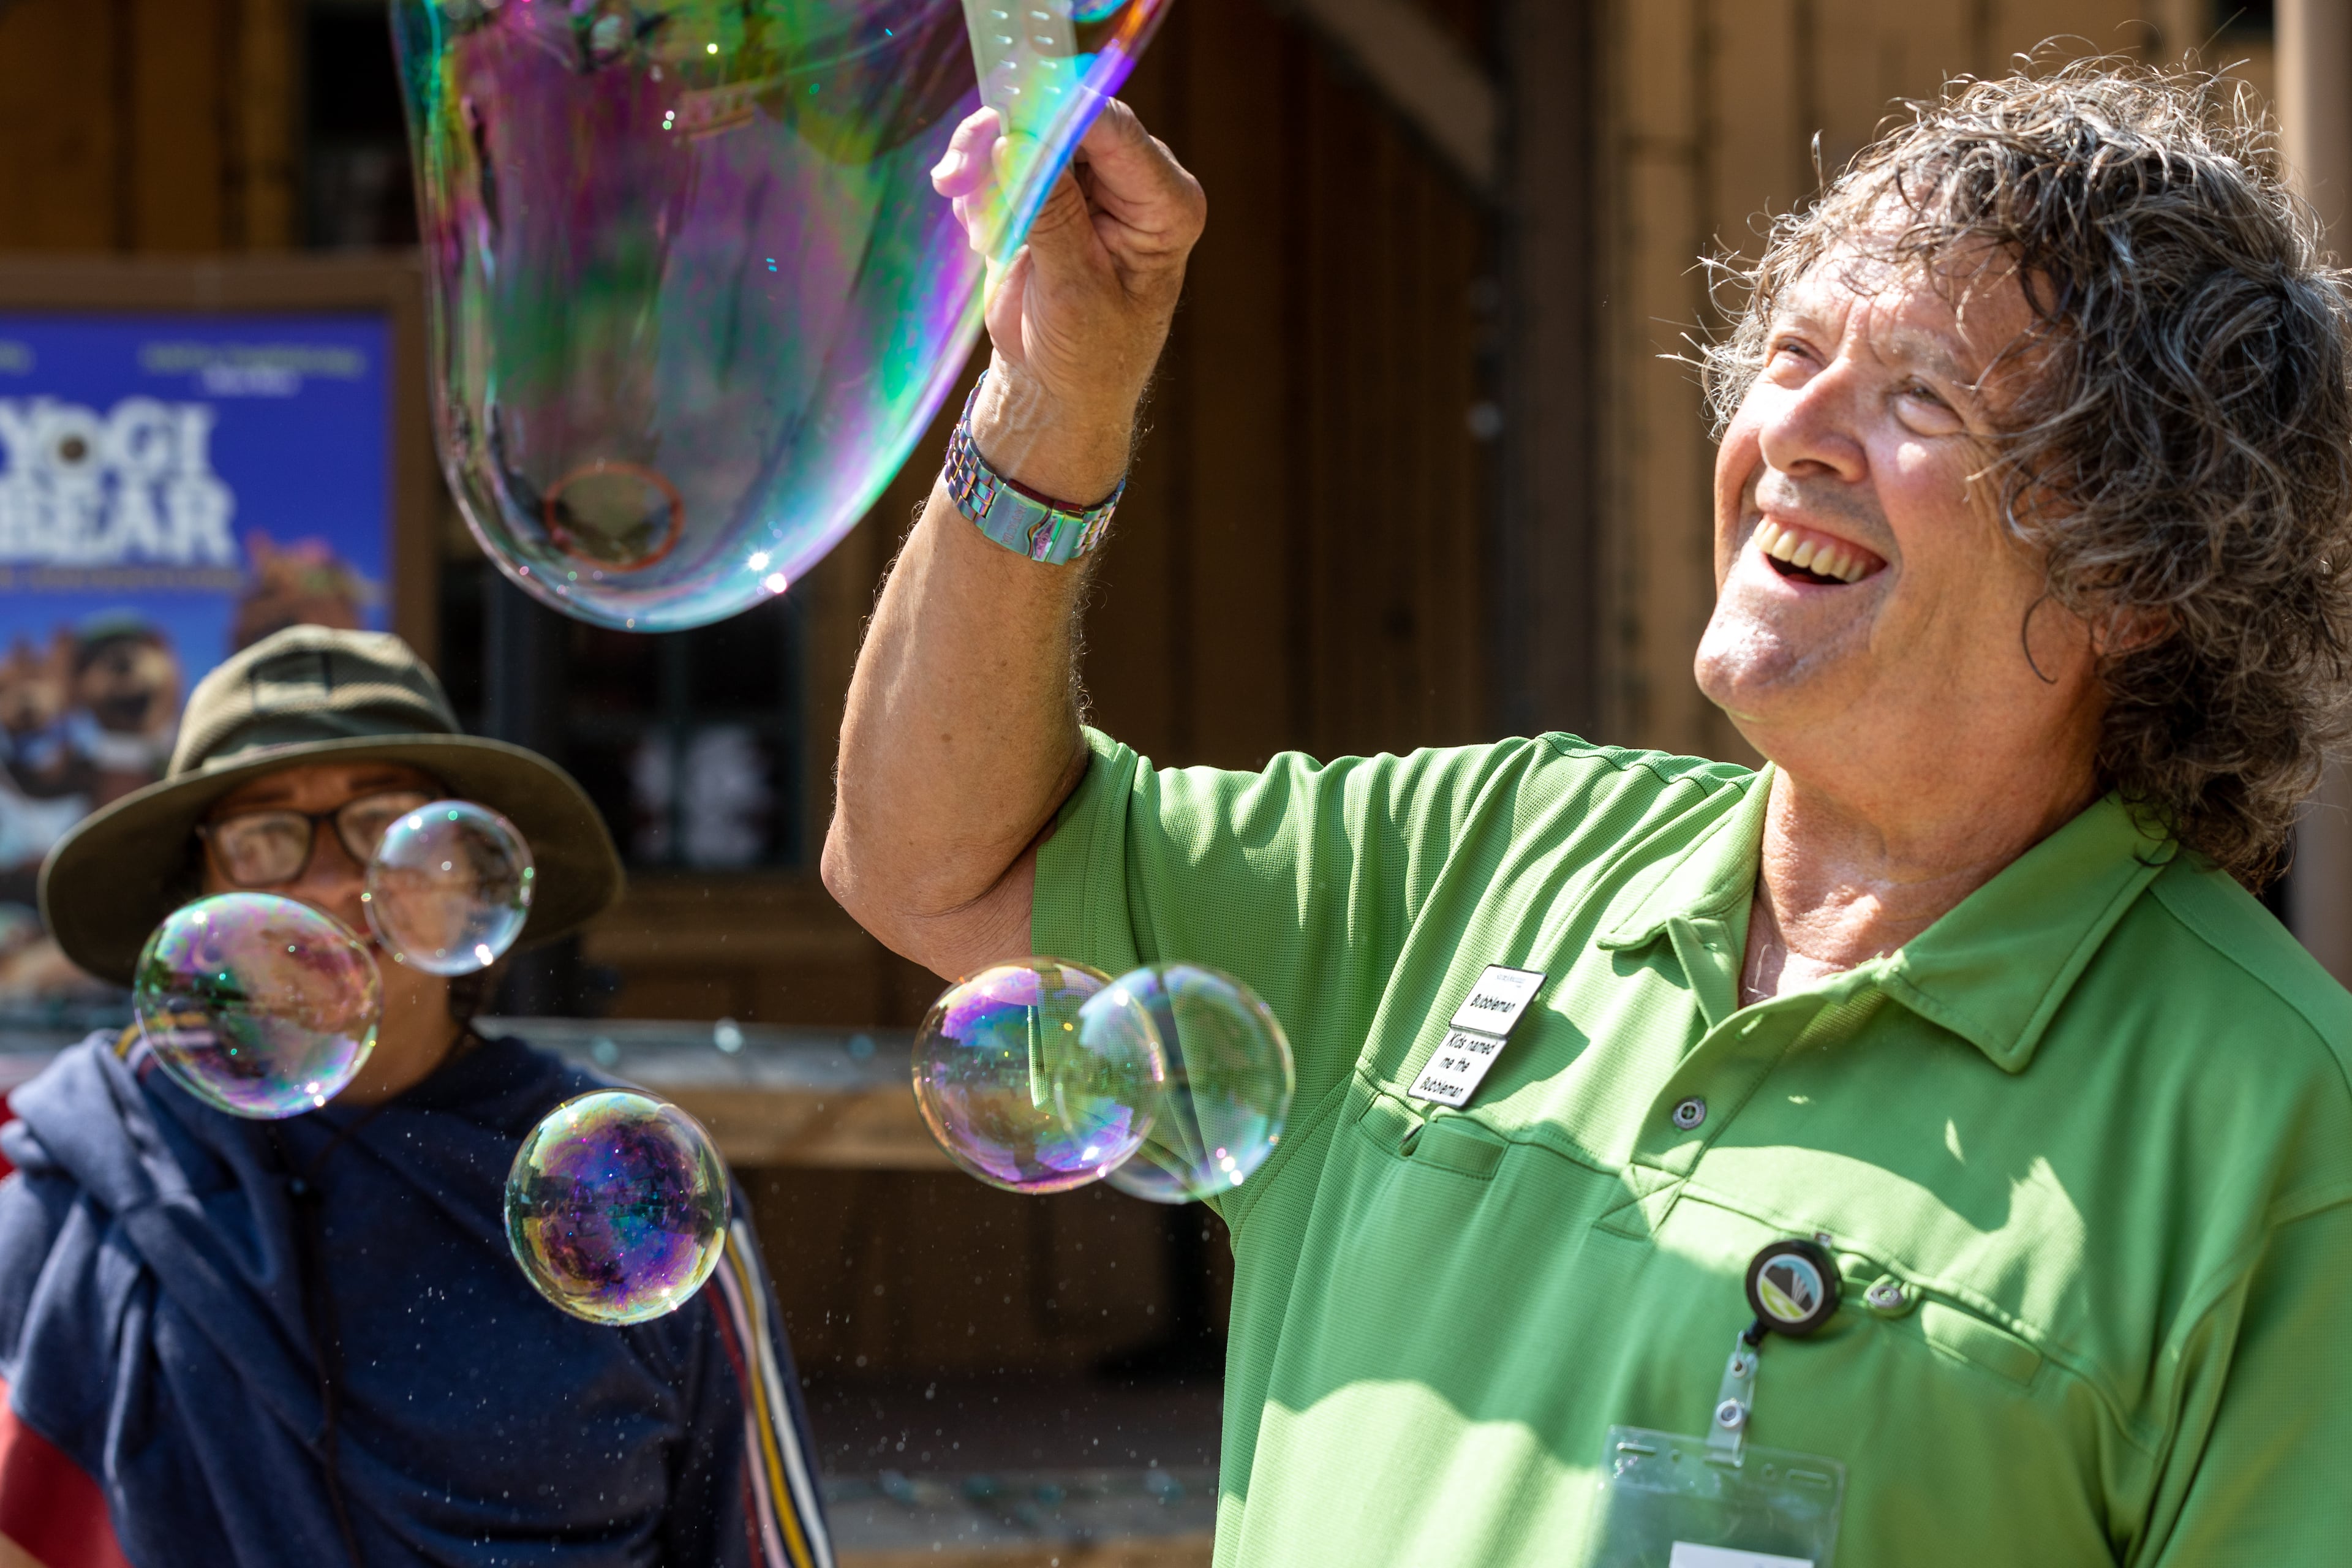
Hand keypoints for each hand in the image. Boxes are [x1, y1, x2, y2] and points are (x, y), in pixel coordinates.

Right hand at [931, 99, 1205, 502]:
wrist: (1056, 391)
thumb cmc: (1085, 356)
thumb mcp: (1072, 289)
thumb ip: (1049, 212)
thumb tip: (1014, 141)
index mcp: (1164, 205)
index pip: (1115, 131)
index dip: (1057, 114)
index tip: (1003, 118)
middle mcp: (1132, 182)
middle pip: (1066, 120)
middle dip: (1006, 139)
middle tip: (956, 173)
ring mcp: (1087, 182)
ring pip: (1027, 132)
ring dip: (981, 163)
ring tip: (960, 204)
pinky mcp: (1046, 190)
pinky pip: (1003, 158)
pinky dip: (978, 184)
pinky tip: (979, 229)